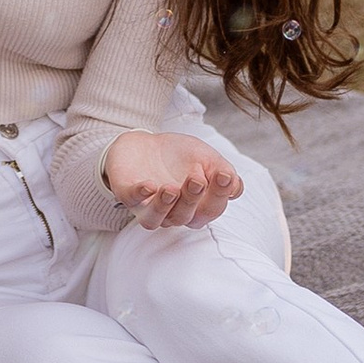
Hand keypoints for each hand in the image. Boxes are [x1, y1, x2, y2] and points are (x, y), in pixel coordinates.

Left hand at [102, 127, 244, 229]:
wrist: (146, 143)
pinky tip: (148, 185)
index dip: (219, 195)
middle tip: (196, 179)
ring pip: (158, 218)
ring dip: (165, 205)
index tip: (223, 176)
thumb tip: (235, 186)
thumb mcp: (205, 157)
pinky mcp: (128, 194)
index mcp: (197, 206)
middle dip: (192, 199)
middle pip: (186, 216)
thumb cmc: (180, 156)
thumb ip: (221, 170)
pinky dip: (140, 195)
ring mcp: (149, 206)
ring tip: (171, 188)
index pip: (212, 208)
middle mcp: (174, 212)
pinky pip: (133, 201)